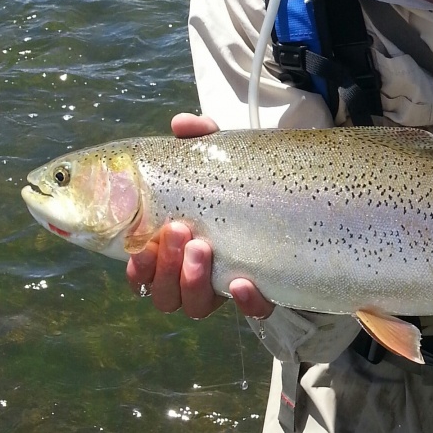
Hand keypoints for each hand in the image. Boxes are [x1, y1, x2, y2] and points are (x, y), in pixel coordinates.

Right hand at [125, 113, 274, 320]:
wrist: (294, 197)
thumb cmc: (241, 183)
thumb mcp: (221, 159)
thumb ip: (201, 139)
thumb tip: (181, 123)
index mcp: (176, 250)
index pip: (145, 274)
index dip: (139, 269)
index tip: (140, 249)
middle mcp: (196, 275)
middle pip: (167, 295)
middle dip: (166, 268)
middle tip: (180, 231)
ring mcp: (228, 286)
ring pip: (197, 306)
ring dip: (193, 281)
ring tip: (203, 247)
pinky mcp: (266, 291)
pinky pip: (254, 309)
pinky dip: (245, 301)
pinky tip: (243, 282)